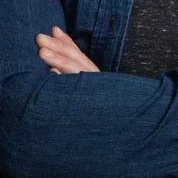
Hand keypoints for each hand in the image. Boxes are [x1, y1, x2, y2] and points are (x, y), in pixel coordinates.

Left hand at [34, 28, 149, 177]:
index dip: (67, 43)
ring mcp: (97, 101)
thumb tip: (58, 60)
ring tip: (42, 53)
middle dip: (59, 49)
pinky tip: (52, 78)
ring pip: (77, 78)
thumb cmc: (110, 118)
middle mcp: (99, 87)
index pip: (80, 58)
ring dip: (59, 63)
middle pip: (78, 63)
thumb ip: (80, 76)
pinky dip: (67, 87)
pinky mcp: (93, 114)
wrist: (139, 147)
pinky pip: (79, 98)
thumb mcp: (95, 92)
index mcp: (98, 82)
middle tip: (39, 38)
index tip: (54, 29)